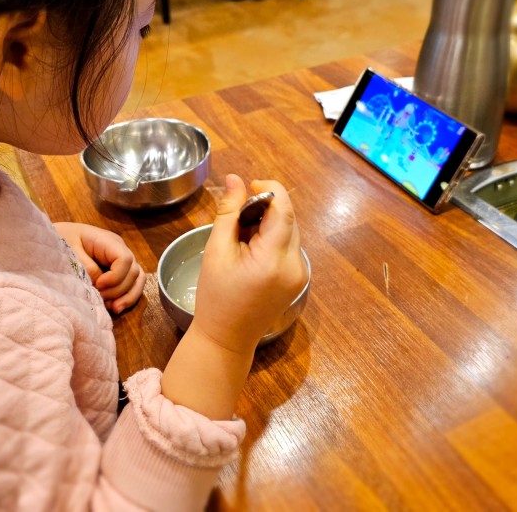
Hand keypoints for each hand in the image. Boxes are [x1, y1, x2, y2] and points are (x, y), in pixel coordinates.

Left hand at [54, 223, 145, 313]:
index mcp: (108, 241)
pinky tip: (115, 308)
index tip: (98, 285)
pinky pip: (132, 284)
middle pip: (133, 271)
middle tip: (100, 298)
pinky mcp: (118, 271)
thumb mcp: (70, 251)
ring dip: (128, 296)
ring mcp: (121, 260)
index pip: (125, 259)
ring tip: (114, 309)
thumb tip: (100, 284)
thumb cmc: (61, 240)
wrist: (54, 237)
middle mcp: (119, 249)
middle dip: (119, 289)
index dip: (115, 276)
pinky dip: (127, 297)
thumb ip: (87, 268)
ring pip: (138, 279)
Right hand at [191, 175, 305, 354]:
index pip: (283, 210)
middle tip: (238, 216)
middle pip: (288, 218)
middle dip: (265, 208)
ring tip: (242, 237)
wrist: (227, 338)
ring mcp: (301, 273)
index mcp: (274, 260)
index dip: (269, 189)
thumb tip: (235, 179)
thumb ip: (228, 211)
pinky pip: (289, 246)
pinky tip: (252, 252)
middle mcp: (295, 265)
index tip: (249, 185)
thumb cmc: (215, 296)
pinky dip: (273, 239)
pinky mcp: (299, 278)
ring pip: (290, 230)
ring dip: (269, 224)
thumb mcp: (216, 250)